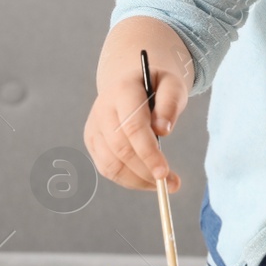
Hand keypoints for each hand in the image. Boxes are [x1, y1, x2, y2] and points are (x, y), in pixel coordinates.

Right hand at [83, 64, 188, 192]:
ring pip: (111, 164)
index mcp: (122, 91)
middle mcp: (102, 109)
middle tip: (172, 184)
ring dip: (138, 180)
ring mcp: (94, 126)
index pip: (132, 126)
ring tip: (164, 183)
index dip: (148, 152)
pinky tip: (147, 179)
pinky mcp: (92, 141)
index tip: (165, 172)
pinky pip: (107, 169)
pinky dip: (129, 180)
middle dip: (146, 171)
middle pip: (120, 148)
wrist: (132, 82)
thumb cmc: (156, 86)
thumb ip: (170, 104)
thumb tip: (163, 130)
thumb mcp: (172, 86)